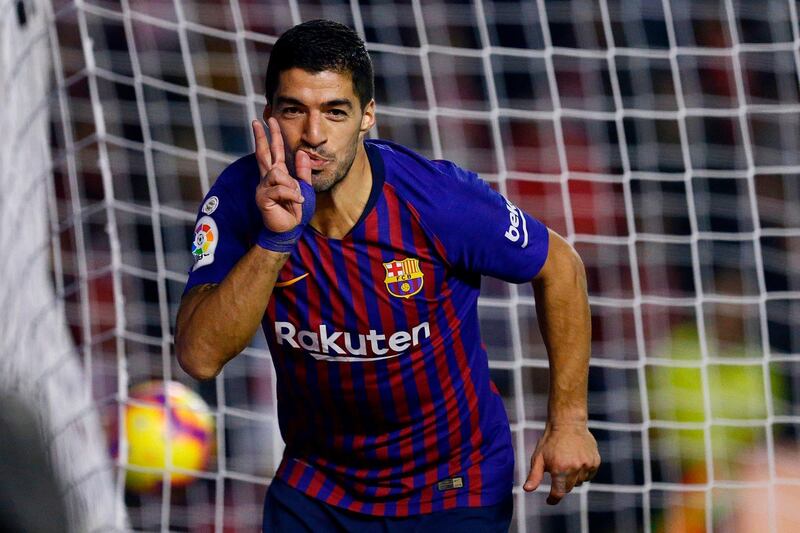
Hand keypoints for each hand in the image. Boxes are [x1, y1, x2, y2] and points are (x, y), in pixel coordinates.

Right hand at [253, 117, 311, 232]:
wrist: (289, 229)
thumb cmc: (295, 211)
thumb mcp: (304, 188)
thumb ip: (303, 171)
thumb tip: (301, 153)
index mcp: (277, 174)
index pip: (273, 151)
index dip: (271, 136)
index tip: (268, 121)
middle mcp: (267, 178)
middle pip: (263, 153)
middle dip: (262, 136)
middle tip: (258, 121)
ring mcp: (263, 187)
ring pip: (276, 172)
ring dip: (291, 184)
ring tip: (297, 198)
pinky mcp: (262, 197)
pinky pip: (279, 188)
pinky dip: (291, 195)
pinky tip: (297, 202)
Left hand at [523, 423, 599, 504]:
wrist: (568, 423)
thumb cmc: (550, 441)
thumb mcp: (538, 457)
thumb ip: (534, 476)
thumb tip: (527, 490)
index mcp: (559, 469)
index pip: (558, 493)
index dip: (553, 499)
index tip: (550, 500)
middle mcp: (575, 468)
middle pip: (569, 488)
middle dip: (562, 483)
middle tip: (558, 470)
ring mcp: (586, 465)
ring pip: (580, 482)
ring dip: (573, 477)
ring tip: (567, 461)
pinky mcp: (595, 461)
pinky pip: (589, 475)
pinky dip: (583, 472)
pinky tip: (577, 460)